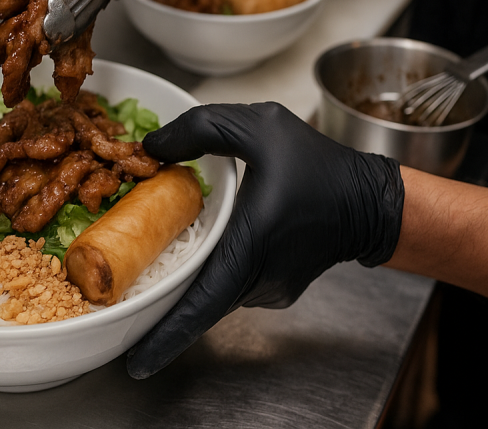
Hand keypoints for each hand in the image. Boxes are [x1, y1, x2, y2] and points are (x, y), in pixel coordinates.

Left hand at [127, 102, 403, 378]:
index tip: (135, 362)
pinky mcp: (274, 291)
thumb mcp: (260, 126)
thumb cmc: (319, 165)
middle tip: (118, 307)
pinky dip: (211, 275)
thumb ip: (203, 130)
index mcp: (251, 244)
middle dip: (158, 310)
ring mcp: (267, 291)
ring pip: (213, 295)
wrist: (369, 202)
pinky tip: (200, 252)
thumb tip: (153, 147)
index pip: (201, 304)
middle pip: (197, 304)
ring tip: (148, 269)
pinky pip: (231, 287)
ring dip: (184, 285)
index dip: (165, 335)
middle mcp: (257, 278)